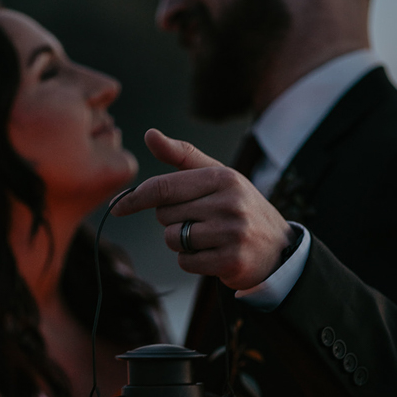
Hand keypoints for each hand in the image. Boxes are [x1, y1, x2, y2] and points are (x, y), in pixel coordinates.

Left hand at [112, 128, 295, 289]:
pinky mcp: (230, 260)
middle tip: (199, 221)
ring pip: (173, 240)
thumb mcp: (216, 176)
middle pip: (165, 215)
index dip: (135, 198)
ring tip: (207, 238)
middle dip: (172, 220)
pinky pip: (186, 262)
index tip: (117, 207)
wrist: (278, 248)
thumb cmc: (238, 207)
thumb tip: (149, 134)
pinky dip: (192, 261)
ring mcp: (231, 233)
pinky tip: (212, 254)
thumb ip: (182, 156)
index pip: (164, 187)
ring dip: (182, 243)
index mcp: (221, 177)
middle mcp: (228, 202)